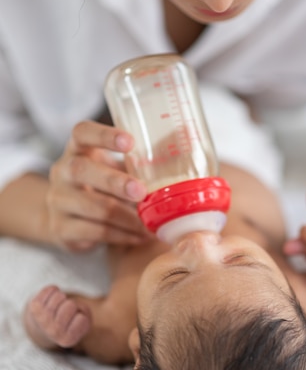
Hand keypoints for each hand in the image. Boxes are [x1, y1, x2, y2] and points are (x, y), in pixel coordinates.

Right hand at [47, 120, 148, 251]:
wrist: (67, 219)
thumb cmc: (100, 187)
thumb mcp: (112, 168)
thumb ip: (136, 163)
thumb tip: (184, 159)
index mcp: (77, 149)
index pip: (82, 133)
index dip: (103, 135)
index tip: (130, 142)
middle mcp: (62, 171)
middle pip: (81, 170)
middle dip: (115, 181)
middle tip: (141, 191)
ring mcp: (58, 200)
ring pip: (93, 207)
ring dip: (126, 217)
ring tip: (151, 223)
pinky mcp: (61, 228)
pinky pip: (95, 232)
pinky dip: (123, 235)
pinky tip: (140, 236)